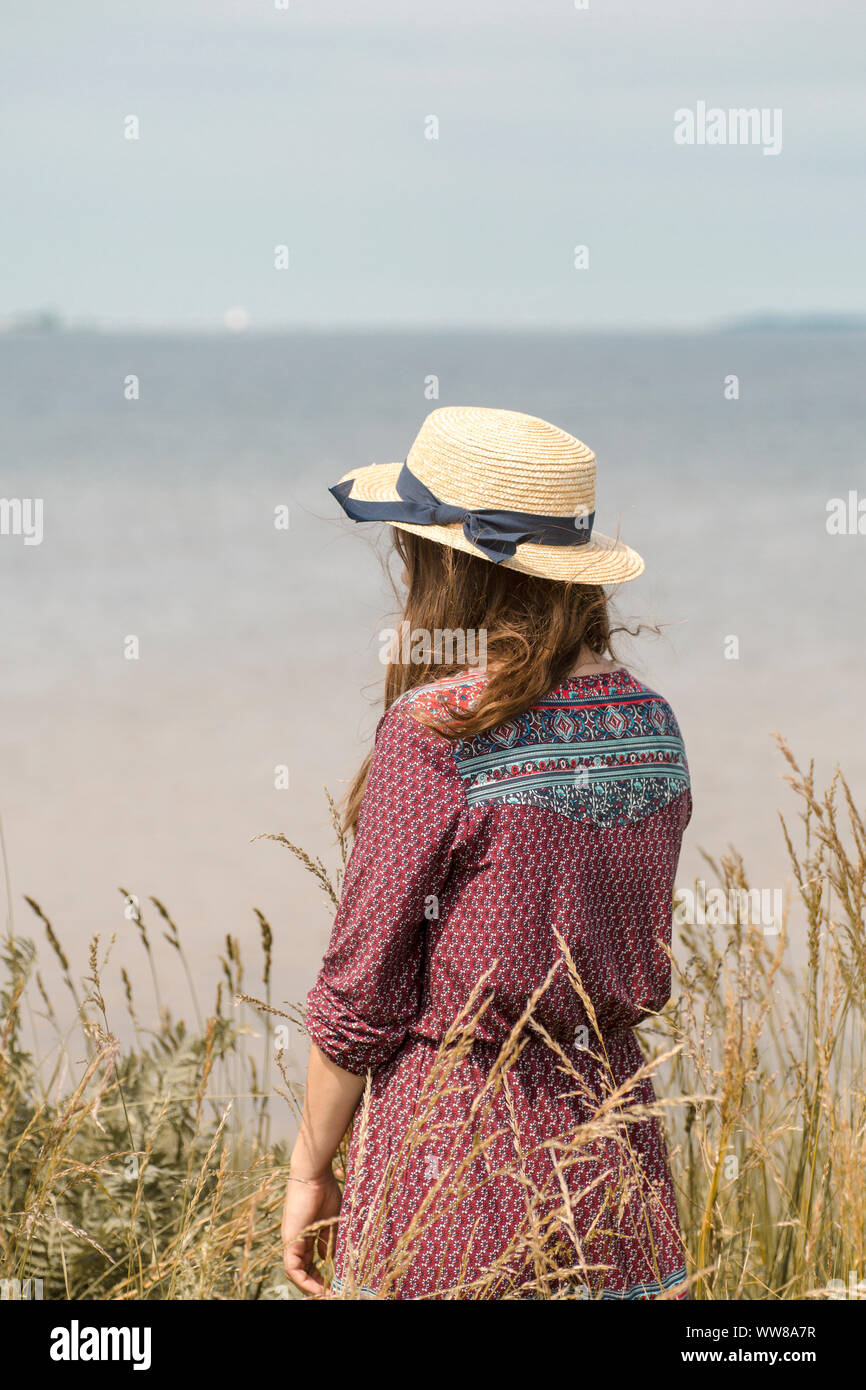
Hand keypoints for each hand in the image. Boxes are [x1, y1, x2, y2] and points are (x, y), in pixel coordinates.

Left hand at [281, 1170, 342, 1295]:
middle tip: (330, 1293)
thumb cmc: (325, 1191)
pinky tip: (318, 1288)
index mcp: (307, 1234)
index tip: (333, 1283)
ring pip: (297, 1273)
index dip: (320, 1274)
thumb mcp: (331, 1221)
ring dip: (310, 1286)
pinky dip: (304, 1281)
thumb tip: (326, 1259)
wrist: (314, 1175)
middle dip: (316, 1284)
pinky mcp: (290, 1241)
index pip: (310, 1261)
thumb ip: (329, 1240)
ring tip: (325, 1294)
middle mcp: (297, 1240)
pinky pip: (293, 1269)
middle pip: (303, 1270)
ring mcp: (292, 1241)